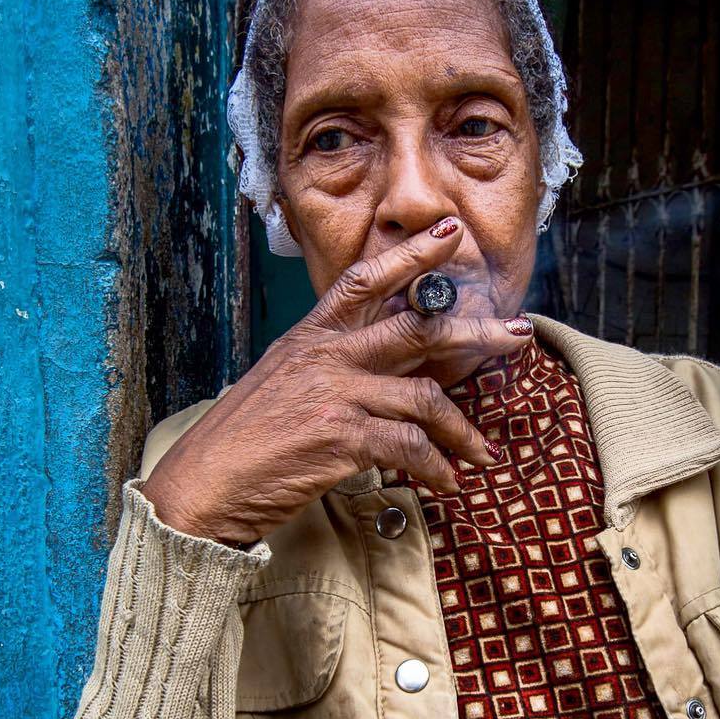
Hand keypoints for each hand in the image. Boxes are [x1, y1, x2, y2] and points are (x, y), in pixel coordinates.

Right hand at [140, 217, 532, 544]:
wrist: (202, 485)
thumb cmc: (242, 440)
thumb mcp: (282, 384)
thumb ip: (329, 369)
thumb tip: (376, 373)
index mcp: (311, 337)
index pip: (365, 279)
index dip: (412, 253)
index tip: (450, 233)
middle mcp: (327, 356)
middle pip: (418, 328)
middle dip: (477, 329)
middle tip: (518, 334)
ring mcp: (335, 393)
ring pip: (426, 397)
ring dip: (463, 431)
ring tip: (482, 454)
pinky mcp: (340, 436)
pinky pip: (409, 446)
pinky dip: (436, 468)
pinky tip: (446, 483)